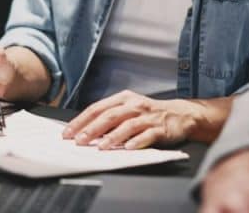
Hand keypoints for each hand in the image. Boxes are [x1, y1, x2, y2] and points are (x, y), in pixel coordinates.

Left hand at [62, 90, 197, 149]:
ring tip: (102, 147)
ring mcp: (148, 116)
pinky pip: (147, 135)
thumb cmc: (148, 114)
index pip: (97, 108)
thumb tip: (83, 132)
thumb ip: (109, 118)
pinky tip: (128, 148)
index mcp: (123, 99)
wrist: (180, 114)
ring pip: (127, 125)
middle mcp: (134, 105)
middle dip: (93, 129)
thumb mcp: (128, 110)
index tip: (68, 133)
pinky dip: (137, 142)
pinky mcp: (161, 128)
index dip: (81, 121)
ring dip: (113, 137)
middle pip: (110, 116)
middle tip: (80, 141)